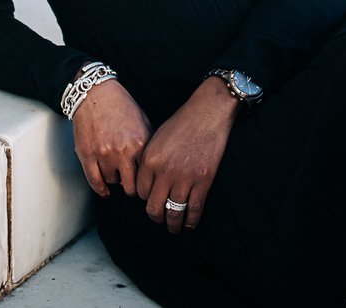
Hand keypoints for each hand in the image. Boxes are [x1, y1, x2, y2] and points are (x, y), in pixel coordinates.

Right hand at [70, 76, 151, 198]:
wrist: (94, 91)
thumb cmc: (120, 106)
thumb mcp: (144, 124)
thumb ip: (149, 148)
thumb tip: (154, 172)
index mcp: (139, 145)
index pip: (147, 179)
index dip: (147, 183)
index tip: (145, 184)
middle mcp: (121, 152)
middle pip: (130, 187)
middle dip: (131, 186)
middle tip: (131, 181)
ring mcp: (102, 153)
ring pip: (112, 181)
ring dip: (114, 178)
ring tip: (115, 170)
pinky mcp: (86, 152)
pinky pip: (94, 180)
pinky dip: (100, 188)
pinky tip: (104, 190)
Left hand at [135, 79, 237, 231]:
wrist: (205, 116)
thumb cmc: (179, 125)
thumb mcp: (155, 138)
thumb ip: (149, 160)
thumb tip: (146, 181)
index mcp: (149, 158)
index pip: (140, 190)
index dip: (144, 198)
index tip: (148, 200)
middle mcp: (164, 171)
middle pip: (154, 206)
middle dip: (155, 216)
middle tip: (158, 219)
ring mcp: (184, 179)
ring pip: (174, 212)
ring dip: (172, 224)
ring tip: (173, 229)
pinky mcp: (203, 183)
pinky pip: (193, 210)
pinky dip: (190, 221)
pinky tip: (188, 225)